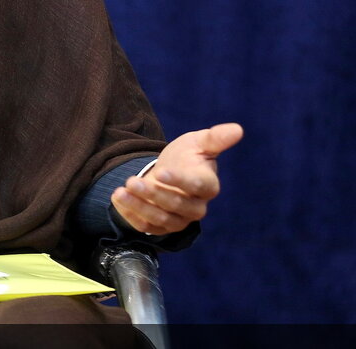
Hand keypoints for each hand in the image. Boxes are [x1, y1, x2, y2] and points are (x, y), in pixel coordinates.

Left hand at [111, 122, 242, 235]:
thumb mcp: (198, 143)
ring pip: (160, 218)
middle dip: (152, 193)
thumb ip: (215, 138)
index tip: (161, 172)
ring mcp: (179, 220)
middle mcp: (196, 207)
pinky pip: (147, 226)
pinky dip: (131, 215)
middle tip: (131, 180)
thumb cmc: (186, 157)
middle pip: (176, 204)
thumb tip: (237, 129)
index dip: (180, 181)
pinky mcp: (162, 227)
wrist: (168, 173)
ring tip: (120, 191)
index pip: (197, 186)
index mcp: (208, 186)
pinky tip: (118, 201)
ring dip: (138, 206)